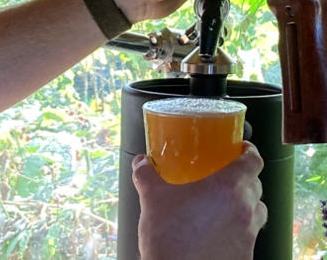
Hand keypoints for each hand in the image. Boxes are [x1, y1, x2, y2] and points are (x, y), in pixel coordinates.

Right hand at [133, 142, 266, 259]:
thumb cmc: (169, 238)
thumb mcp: (152, 199)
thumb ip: (146, 176)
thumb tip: (141, 163)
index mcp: (226, 188)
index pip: (253, 162)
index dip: (249, 151)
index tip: (241, 148)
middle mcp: (244, 209)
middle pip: (256, 185)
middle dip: (243, 178)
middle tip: (224, 176)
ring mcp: (248, 233)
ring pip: (256, 210)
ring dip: (244, 203)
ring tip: (224, 204)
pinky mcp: (246, 253)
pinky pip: (249, 234)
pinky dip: (239, 227)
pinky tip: (218, 230)